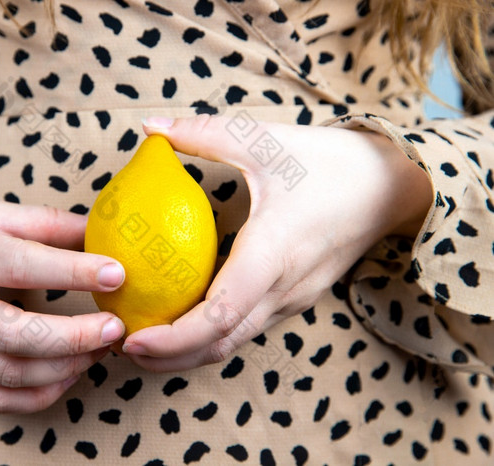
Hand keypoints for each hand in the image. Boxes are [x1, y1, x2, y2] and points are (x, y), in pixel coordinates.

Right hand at [0, 194, 124, 412]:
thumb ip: (48, 223)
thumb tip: (105, 231)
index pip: (20, 266)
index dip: (72, 272)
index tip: (117, 273)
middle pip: (13, 334)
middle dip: (72, 337)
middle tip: (115, 327)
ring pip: (8, 373)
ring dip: (64, 367)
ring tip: (101, 347)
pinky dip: (38, 395)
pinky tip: (69, 373)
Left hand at [120, 115, 431, 370]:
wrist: (391, 186)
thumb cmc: (326, 161)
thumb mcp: (263, 140)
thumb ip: (203, 134)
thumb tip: (148, 127)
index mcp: (273, 254)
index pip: (218, 316)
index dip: (173, 339)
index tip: (133, 340)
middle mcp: (284, 289)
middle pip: (221, 345)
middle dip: (170, 358)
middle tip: (124, 347)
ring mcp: (293, 299)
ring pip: (234, 342)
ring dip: (189, 352)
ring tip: (146, 343)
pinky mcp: (296, 298)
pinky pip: (248, 326)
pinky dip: (211, 335)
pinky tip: (183, 318)